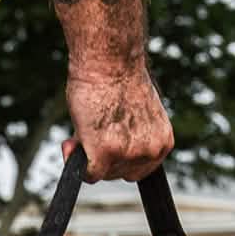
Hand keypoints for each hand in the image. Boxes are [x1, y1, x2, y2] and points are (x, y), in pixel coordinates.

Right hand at [62, 66, 173, 182]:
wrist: (110, 61)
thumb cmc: (120, 79)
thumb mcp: (137, 116)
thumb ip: (129, 139)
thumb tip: (102, 158)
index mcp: (162, 142)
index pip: (139, 170)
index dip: (120, 159)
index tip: (111, 143)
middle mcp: (150, 151)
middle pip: (119, 174)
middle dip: (104, 158)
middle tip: (94, 132)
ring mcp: (128, 155)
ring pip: (102, 174)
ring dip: (88, 155)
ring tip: (88, 126)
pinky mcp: (105, 155)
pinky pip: (87, 175)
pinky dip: (75, 162)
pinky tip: (72, 144)